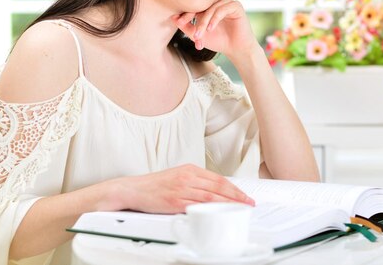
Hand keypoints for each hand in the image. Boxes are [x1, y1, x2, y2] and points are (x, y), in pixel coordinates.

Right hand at [115, 164, 254, 213]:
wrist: (134, 189)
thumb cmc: (155, 185)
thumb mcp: (178, 176)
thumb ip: (195, 182)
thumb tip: (214, 192)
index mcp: (190, 169)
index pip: (218, 179)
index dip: (234, 188)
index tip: (245, 195)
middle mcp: (188, 177)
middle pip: (219, 186)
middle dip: (237, 196)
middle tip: (248, 203)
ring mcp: (182, 189)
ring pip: (212, 196)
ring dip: (228, 203)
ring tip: (240, 209)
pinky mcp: (175, 201)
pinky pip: (197, 205)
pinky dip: (211, 209)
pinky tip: (220, 213)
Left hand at [172, 0, 259, 60]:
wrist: (236, 49)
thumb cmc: (219, 41)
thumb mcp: (199, 35)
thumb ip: (187, 26)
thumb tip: (173, 18)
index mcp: (209, 6)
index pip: (194, 5)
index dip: (186, 13)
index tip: (178, 22)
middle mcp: (218, 2)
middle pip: (201, 4)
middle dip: (193, 17)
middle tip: (187, 28)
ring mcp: (227, 2)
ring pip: (211, 8)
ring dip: (204, 21)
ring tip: (201, 34)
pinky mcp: (236, 6)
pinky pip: (222, 9)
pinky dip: (215, 19)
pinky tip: (211, 29)